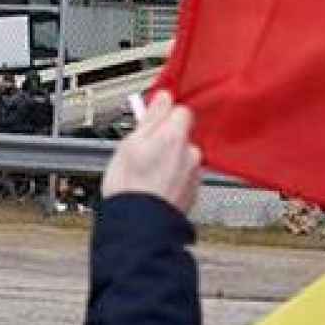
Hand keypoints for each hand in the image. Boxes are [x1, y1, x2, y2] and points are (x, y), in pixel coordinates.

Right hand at [104, 91, 201, 214]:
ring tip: (146, 173)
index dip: (164, 114)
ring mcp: (193, 173)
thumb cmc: (130, 186)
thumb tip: (163, 98)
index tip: (150, 120)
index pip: (180, 110)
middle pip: (181, 134)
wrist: (139, 226)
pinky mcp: (192, 191)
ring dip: (169, 160)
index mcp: (175, 136)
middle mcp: (190, 153)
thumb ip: (151, 117)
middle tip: (142, 151)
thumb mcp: (130, 143)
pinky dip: (172, 177)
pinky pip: (183, 175)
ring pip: (182, 156)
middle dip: (165, 139)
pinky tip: (154, 186)